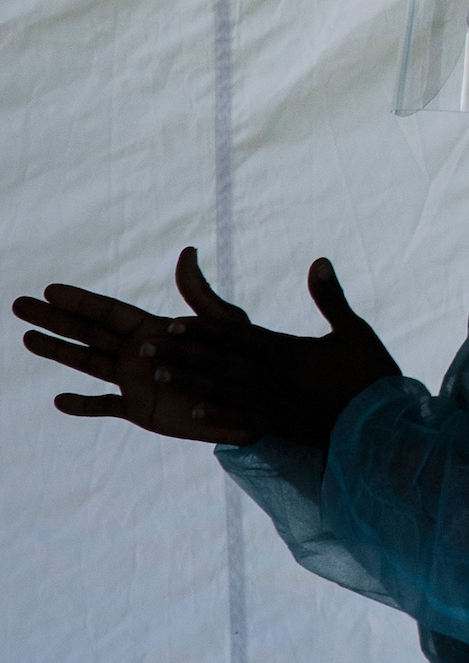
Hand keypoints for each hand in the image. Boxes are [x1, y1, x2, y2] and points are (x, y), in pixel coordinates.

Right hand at [16, 264, 260, 444]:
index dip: (80, 301)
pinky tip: (59, 401)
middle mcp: (137, 353)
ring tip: (27, 338)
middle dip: (55, 320)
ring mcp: (135, 381)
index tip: (50, 290)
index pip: (108, 312)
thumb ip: (200, 294)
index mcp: (154, 330)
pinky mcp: (140, 410)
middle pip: (87, 333)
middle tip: (18, 306)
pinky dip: (84, 406)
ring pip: (88, 363)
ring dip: (58, 352)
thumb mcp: (223, 326)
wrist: (252, 404)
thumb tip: (187, 252)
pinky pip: (106, 407)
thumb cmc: (242, 360)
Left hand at [142, 249, 402, 449]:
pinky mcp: (281, 427)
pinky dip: (217, 418)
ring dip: (189, 382)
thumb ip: (331, 298)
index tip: (173, 323)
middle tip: (144, 348)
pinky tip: (194, 414)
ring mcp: (274, 405)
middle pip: (218, 363)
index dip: (202, 330)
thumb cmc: (372, 376)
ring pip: (222, 391)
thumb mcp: (355, 331)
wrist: (384, 426)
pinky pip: (242, 422)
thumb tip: (319, 260)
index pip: (235, 337)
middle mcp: (272, 378)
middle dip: (180, 354)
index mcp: (286, 352)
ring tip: (158, 375)